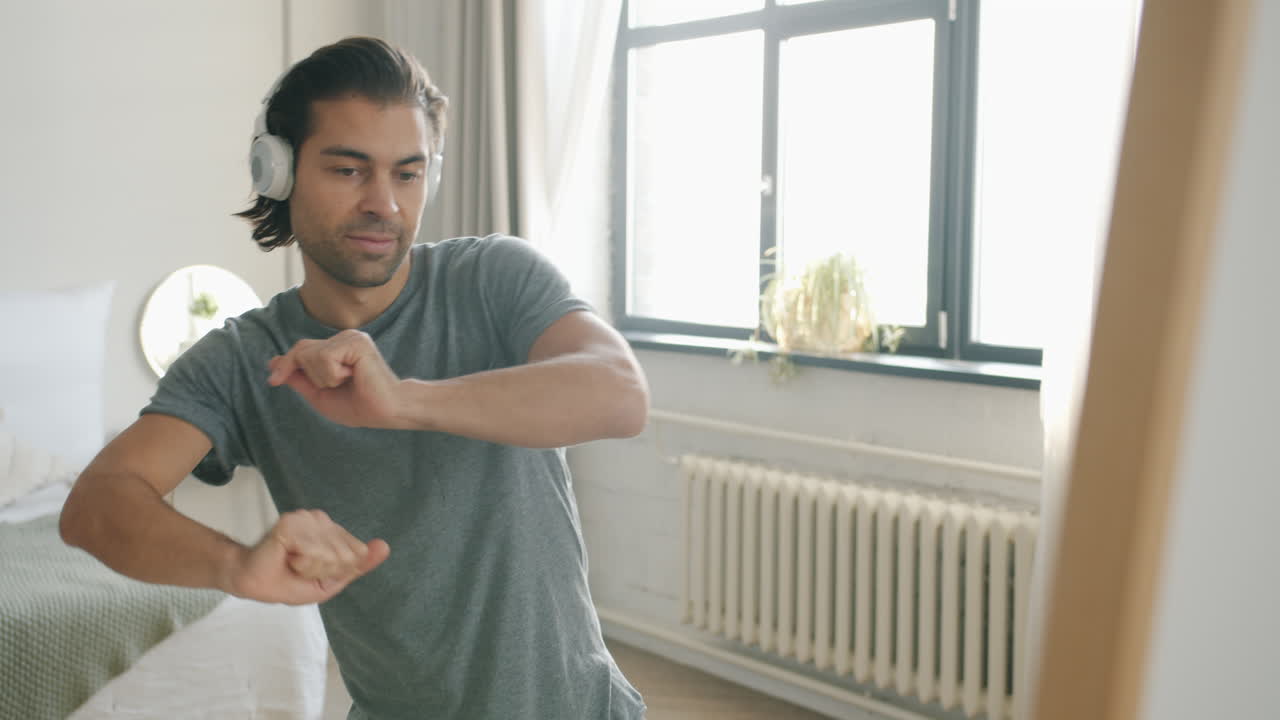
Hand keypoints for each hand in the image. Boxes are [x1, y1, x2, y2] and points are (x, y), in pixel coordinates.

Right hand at [229, 509, 389, 605]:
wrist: (253, 582)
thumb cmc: (289, 582)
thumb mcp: (331, 580)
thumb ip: (358, 565)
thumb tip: (385, 547)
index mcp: (334, 531)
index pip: (358, 555)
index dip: (337, 571)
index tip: (314, 572)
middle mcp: (323, 520)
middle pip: (346, 556)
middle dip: (324, 570)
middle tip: (301, 569)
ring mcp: (307, 519)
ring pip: (331, 554)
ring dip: (311, 567)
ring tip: (293, 563)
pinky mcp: (292, 521)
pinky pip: (313, 550)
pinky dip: (301, 562)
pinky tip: (288, 557)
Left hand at [267, 330, 403, 427]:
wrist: (387, 411)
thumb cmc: (359, 406)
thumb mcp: (320, 394)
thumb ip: (299, 378)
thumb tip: (273, 363)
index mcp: (337, 348)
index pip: (301, 349)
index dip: (285, 364)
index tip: (273, 380)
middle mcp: (344, 338)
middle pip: (301, 349)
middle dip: (307, 374)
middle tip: (335, 386)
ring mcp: (351, 338)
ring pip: (311, 355)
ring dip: (324, 378)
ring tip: (347, 381)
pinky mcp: (357, 342)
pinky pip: (325, 357)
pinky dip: (332, 375)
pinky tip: (353, 376)